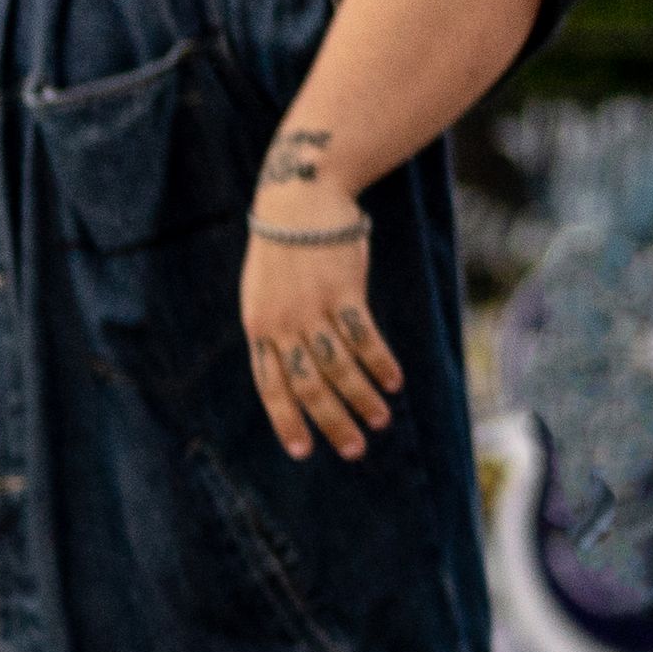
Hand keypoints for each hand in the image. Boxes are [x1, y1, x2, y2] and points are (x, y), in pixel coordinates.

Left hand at [241, 202, 405, 459]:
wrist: (297, 200)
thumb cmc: (282, 251)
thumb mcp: (263, 294)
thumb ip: (274, 331)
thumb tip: (292, 372)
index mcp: (259, 328)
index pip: (270, 386)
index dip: (286, 420)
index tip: (302, 451)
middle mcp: (282, 324)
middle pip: (307, 386)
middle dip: (331, 423)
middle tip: (353, 450)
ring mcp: (312, 309)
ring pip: (338, 368)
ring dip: (361, 399)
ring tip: (379, 421)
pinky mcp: (343, 292)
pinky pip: (363, 339)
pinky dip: (379, 363)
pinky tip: (394, 383)